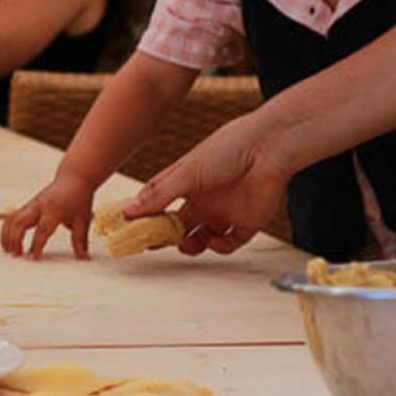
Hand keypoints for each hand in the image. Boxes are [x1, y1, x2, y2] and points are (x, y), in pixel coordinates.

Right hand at [1, 170, 98, 259]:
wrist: (74, 177)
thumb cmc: (79, 198)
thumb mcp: (83, 219)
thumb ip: (80, 240)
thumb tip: (84, 258)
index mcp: (54, 210)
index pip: (42, 230)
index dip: (37, 245)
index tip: (34, 258)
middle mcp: (39, 205)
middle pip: (20, 222)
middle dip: (15, 240)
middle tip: (16, 256)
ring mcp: (32, 204)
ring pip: (12, 218)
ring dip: (7, 235)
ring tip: (7, 250)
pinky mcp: (28, 204)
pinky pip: (12, 215)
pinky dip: (7, 228)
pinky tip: (8, 241)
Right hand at [125, 115, 290, 255]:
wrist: (267, 149)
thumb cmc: (226, 150)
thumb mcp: (185, 174)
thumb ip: (158, 196)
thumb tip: (128, 211)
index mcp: (187, 184)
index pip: (161, 205)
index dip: (147, 219)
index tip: (133, 231)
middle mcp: (204, 199)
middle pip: (181, 225)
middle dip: (169, 237)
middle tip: (158, 244)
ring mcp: (225, 211)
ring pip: (204, 237)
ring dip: (193, 245)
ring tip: (186, 244)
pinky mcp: (247, 222)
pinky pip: (231, 242)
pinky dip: (220, 247)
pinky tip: (214, 240)